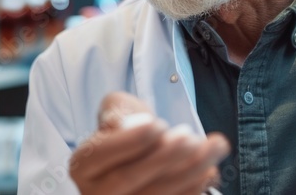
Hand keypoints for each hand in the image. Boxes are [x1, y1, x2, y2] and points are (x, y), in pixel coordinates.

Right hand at [69, 92, 229, 194]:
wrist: (137, 154)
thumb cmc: (126, 128)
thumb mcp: (116, 109)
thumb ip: (117, 111)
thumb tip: (122, 125)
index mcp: (82, 164)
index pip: (101, 153)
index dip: (131, 140)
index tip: (158, 124)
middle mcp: (97, 192)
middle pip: (128, 178)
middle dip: (165, 157)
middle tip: (190, 137)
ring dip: (190, 172)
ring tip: (213, 147)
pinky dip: (194, 189)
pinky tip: (211, 169)